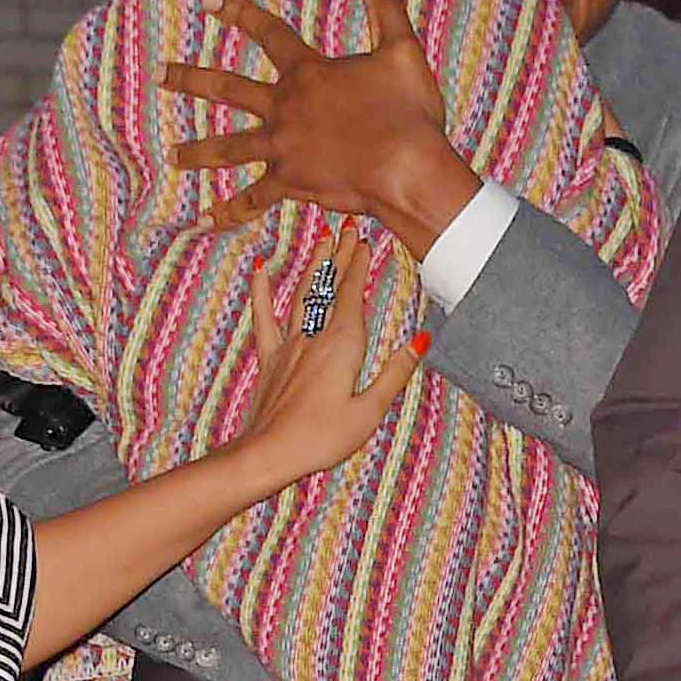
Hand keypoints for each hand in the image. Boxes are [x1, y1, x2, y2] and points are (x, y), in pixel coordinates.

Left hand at [160, 0, 478, 256]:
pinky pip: (252, 200)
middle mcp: (285, 108)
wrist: (406, 168)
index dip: (237, 12)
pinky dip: (229, 211)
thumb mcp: (402, 50)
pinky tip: (206, 221)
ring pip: (229, 148)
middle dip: (188, 79)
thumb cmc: (408, 112)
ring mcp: (282, 148)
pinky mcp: (290, 183)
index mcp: (308, 73)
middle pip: (227, 89)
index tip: (207, 0)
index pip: (266, 32)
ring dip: (197, 152)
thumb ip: (385, 5)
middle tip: (156, 73)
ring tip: (173, 157)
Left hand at [235, 220, 426, 487]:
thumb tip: (420, 339)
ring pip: (303, 294)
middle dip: (340, 255)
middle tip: (347, 227)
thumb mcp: (370, 411)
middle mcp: (314, 337)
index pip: (353, 293)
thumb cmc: (321, 438)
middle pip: (329, 286)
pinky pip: (264, 316)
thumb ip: (394, 373)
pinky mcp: (269, 359)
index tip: (365, 240)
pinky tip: (261, 267)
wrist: (268, 453)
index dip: (359, 265)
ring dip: (313, 265)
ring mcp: (288, 345)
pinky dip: (261, 289)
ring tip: (321, 239)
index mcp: (343, 345)